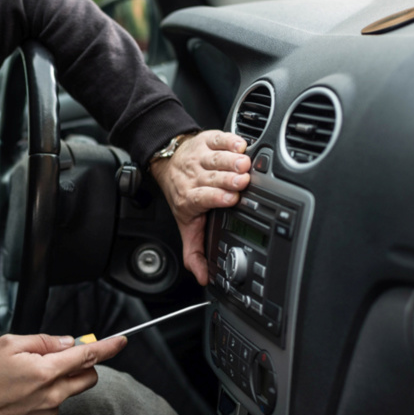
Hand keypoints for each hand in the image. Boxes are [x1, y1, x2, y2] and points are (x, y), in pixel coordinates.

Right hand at [0, 333, 126, 414]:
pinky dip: (48, 392)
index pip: (88, 356)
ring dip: (62, 378)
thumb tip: (66, 342)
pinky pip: (55, 403)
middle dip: (84, 364)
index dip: (108, 347)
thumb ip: (43, 341)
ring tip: (29, 373)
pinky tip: (23, 389)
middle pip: (89, 377)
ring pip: (70, 390)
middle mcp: (52, 395)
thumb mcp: (8, 344)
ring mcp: (47, 412)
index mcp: (46, 372)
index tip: (121, 341)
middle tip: (62, 355)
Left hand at [150, 130, 249, 284]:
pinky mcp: (206, 141)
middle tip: (242, 180)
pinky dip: (229, 139)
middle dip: (227, 178)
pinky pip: (218, 138)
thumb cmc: (184, 196)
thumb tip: (203, 276)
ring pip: (215, 158)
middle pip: (211, 177)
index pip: (201, 198)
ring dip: (230, 159)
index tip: (231, 199)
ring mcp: (200, 158)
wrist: (169, 165)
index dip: (215, 197)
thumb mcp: (187, 225)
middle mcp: (193, 177)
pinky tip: (241, 144)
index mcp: (189, 199)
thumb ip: (195, 251)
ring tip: (244, 163)